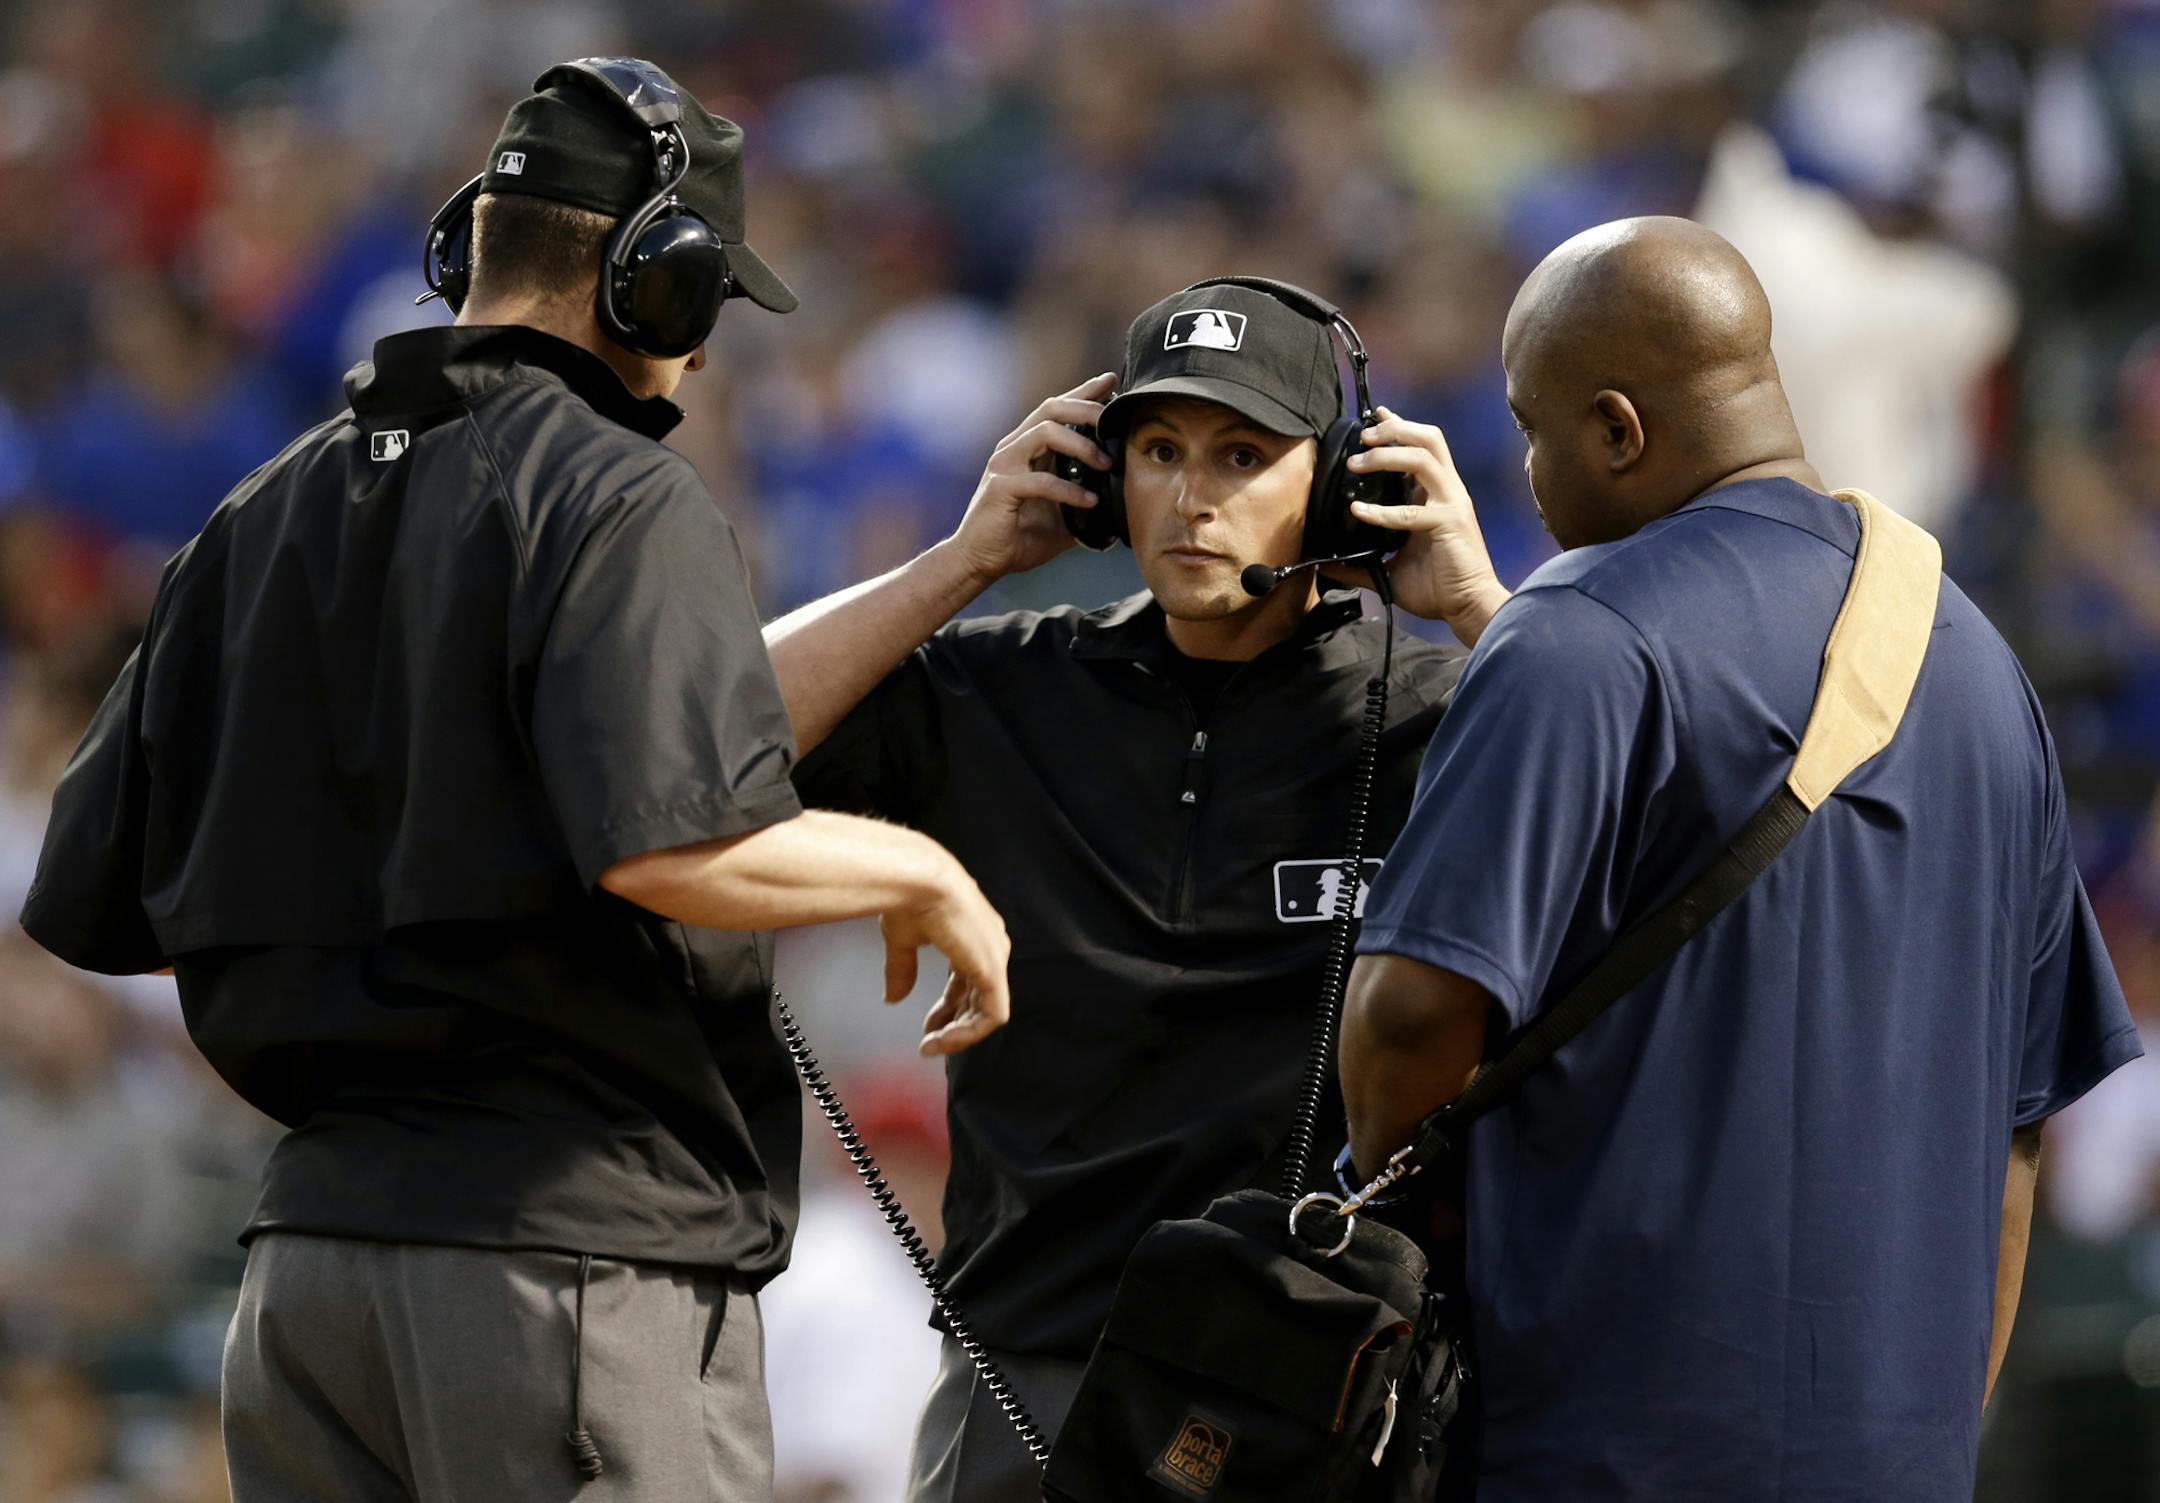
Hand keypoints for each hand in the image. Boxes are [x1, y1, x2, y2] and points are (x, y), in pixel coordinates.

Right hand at [880, 864, 1011, 1056]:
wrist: (916, 878)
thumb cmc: (908, 897)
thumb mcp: (903, 940)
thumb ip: (903, 970)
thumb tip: (893, 998)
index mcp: (973, 934)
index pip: (969, 979)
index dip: (949, 1006)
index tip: (927, 1026)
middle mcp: (990, 945)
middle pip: (978, 996)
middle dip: (954, 1023)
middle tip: (929, 1042)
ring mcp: (995, 956)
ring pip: (988, 1010)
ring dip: (960, 1033)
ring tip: (932, 1046)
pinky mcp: (993, 969)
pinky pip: (992, 1014)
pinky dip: (969, 1033)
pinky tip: (943, 1040)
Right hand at [949, 374, 1116, 585]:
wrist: (980, 561)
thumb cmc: (1018, 537)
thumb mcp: (1061, 518)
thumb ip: (1084, 502)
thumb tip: (1120, 507)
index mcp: (1026, 448)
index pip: (1056, 409)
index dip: (1083, 392)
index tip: (1111, 381)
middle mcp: (1013, 449)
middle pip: (1051, 409)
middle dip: (1086, 408)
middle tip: (1113, 422)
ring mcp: (1004, 465)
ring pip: (1044, 432)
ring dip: (1081, 445)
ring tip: (1106, 464)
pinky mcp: (1000, 488)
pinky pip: (1040, 480)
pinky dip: (1069, 489)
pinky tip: (1089, 500)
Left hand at [1324, 406, 1511, 647]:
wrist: (1468, 607)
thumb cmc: (1438, 586)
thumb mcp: (1392, 569)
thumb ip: (1363, 561)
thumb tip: (1328, 565)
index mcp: (1437, 493)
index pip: (1421, 446)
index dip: (1399, 426)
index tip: (1374, 414)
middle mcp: (1447, 490)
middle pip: (1428, 439)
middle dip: (1394, 430)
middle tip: (1362, 437)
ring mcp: (1451, 503)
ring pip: (1422, 459)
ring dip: (1386, 455)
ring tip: (1357, 462)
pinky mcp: (1449, 522)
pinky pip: (1411, 511)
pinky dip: (1381, 510)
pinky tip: (1358, 510)